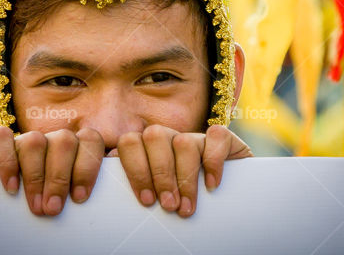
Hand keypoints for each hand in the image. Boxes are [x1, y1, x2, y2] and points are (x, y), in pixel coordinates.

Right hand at [0, 126, 104, 215]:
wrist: (3, 200)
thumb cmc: (48, 202)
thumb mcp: (71, 196)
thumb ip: (87, 190)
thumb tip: (114, 203)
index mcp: (76, 148)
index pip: (92, 140)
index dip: (89, 167)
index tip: (81, 199)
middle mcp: (53, 140)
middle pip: (65, 141)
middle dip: (60, 177)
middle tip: (54, 210)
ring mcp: (26, 139)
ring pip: (36, 141)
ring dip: (36, 177)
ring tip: (36, 207)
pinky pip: (3, 139)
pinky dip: (7, 163)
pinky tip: (11, 188)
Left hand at [112, 124, 252, 217]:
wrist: (229, 201)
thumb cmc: (182, 202)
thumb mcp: (157, 196)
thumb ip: (138, 187)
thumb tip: (114, 192)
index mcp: (148, 149)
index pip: (130, 143)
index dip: (136, 171)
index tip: (147, 201)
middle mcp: (170, 139)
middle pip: (153, 136)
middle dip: (160, 174)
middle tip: (169, 205)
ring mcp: (196, 137)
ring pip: (183, 141)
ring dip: (185, 178)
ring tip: (187, 207)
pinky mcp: (224, 139)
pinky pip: (216, 136)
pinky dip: (213, 161)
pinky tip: (212, 185)